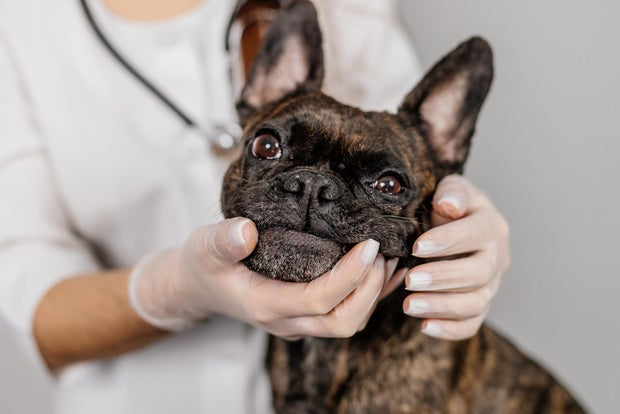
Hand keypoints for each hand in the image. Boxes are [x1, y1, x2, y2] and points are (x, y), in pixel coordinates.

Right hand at [128, 218, 399, 337]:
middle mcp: (286, 321)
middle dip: (370, 290)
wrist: (199, 285)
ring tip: (389, 256)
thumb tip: (245, 231)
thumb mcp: (205, 246)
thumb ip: (223, 240)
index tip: (368, 245)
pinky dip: (370, 296)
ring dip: (373, 294)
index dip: (349, 276)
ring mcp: (297, 322)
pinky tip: (387, 271)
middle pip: (342, 322)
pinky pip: (345, 314)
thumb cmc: (204, 264)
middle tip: (381, 252)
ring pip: (348, 322)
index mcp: (264, 305)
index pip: (317, 300)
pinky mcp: (305, 314)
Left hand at [404, 175, 509, 339]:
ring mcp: (491, 285)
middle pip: (478, 274)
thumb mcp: (450, 190)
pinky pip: (470, 324)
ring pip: (475, 303)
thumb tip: (448, 205)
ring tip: (408, 305)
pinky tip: (424, 326)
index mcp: (491, 226)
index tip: (417, 247)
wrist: (455, 226)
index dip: (448, 242)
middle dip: (442, 278)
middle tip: (409, 280)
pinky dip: (450, 329)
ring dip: (441, 307)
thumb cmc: (448, 206)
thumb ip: (451, 193)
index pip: (475, 235)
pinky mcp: (479, 306)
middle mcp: (497, 258)